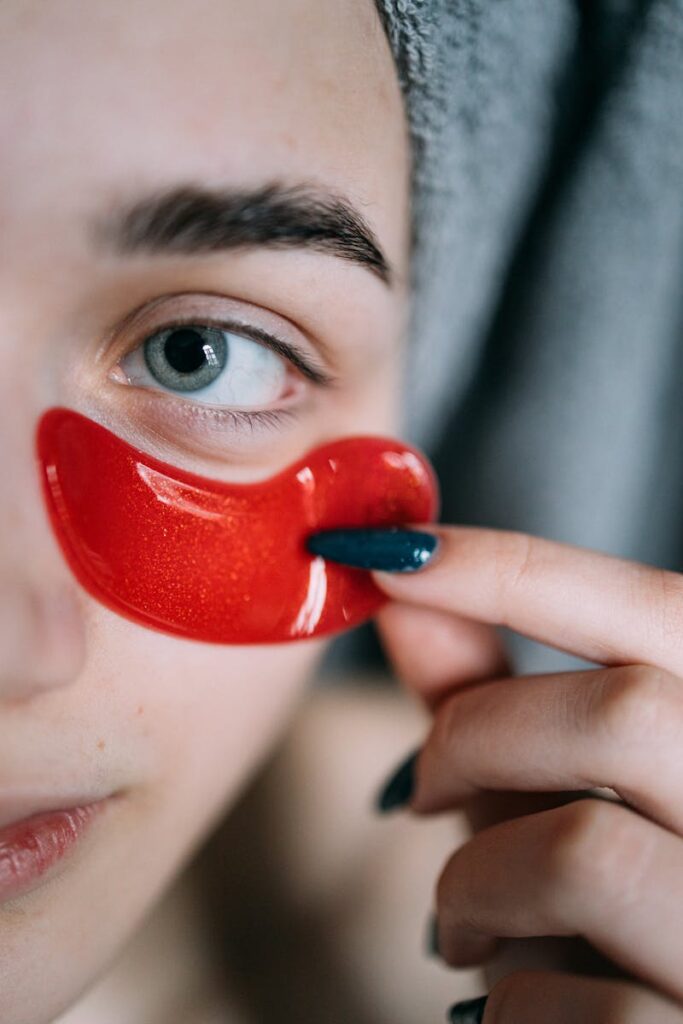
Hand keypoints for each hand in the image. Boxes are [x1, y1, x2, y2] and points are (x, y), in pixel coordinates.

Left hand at [370, 525, 682, 1020]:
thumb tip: (401, 593)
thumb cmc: (599, 914)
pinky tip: (513, 1004)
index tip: (389, 554)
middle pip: (623, 713)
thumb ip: (489, 695)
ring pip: (585, 850)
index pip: (658, 606)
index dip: (511, 567)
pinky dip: (506, 999)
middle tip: (422, 788)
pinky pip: (582, 1000)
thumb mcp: (551, 795)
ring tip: (463, 919)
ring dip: (474, 881)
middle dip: (474, 737)